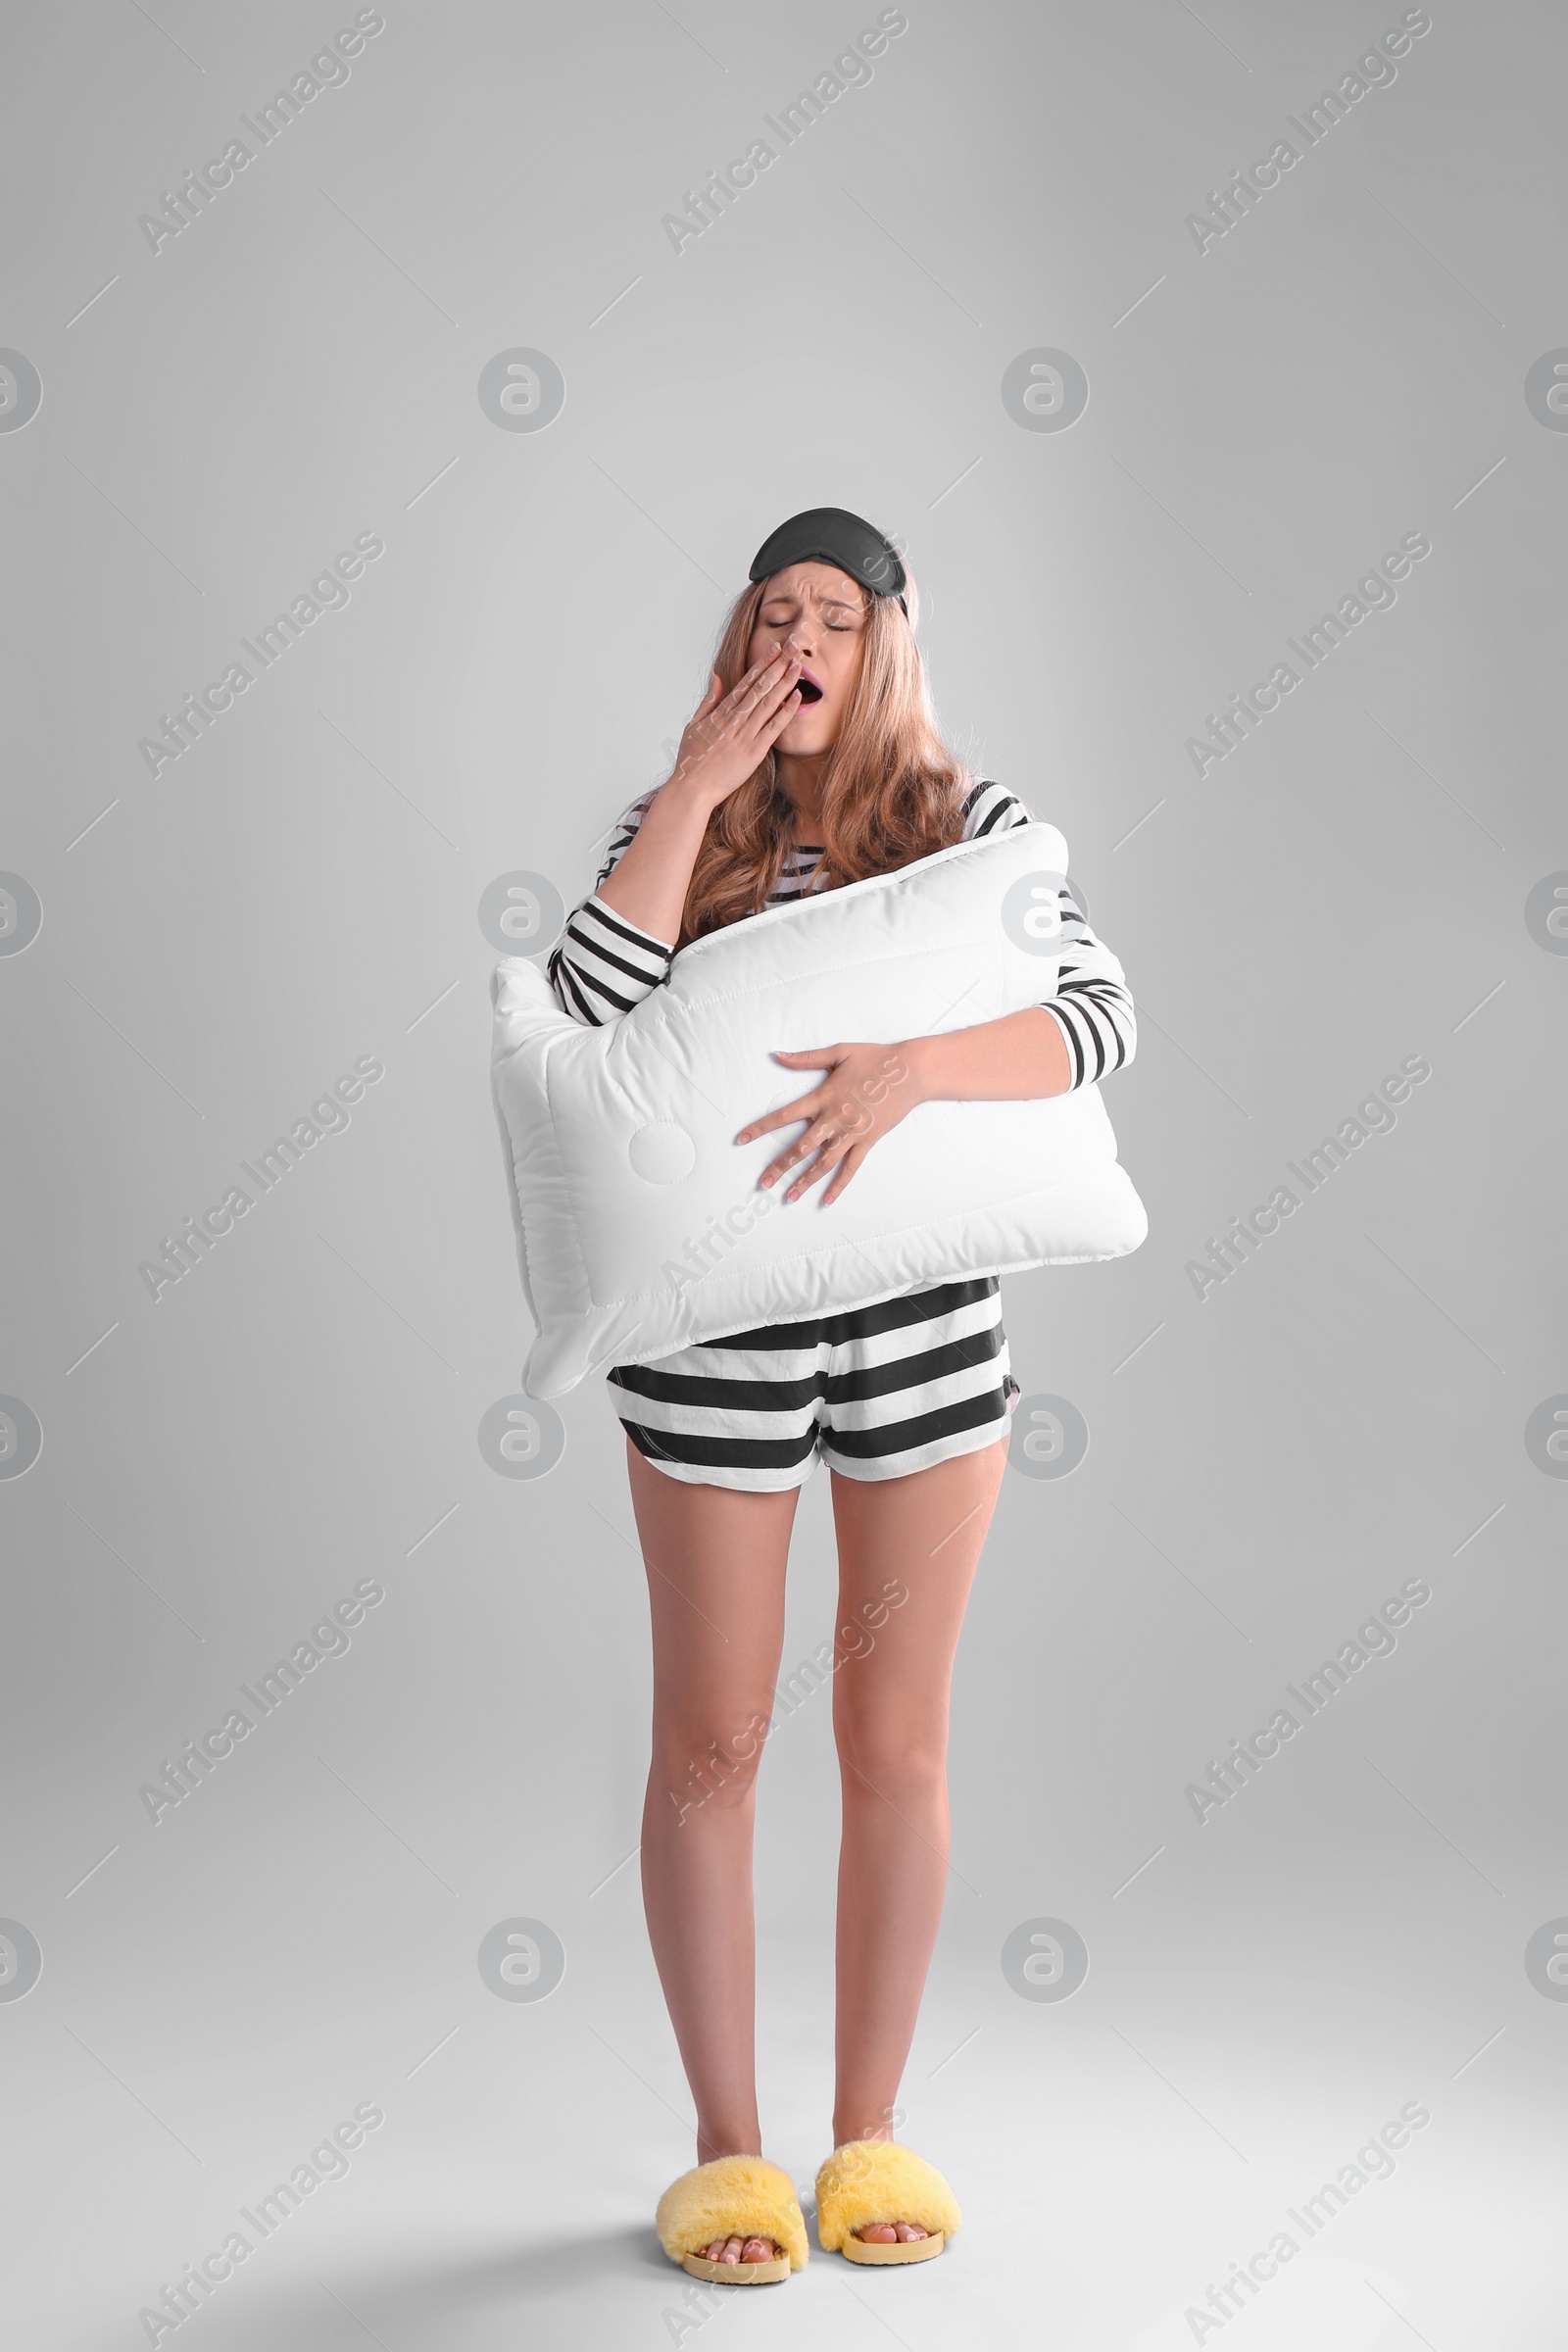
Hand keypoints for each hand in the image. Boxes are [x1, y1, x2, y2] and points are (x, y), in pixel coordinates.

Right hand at [669, 647, 802, 807]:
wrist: (692, 788)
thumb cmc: (692, 760)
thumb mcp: (694, 725)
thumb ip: (708, 700)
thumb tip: (717, 677)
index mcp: (721, 712)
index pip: (746, 681)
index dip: (763, 664)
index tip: (775, 649)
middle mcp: (735, 719)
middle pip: (760, 686)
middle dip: (778, 665)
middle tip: (794, 647)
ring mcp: (745, 734)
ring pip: (769, 702)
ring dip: (785, 682)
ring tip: (799, 665)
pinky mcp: (754, 752)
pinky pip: (774, 728)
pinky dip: (786, 711)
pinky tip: (797, 696)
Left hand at [735, 1042, 925, 1204]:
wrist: (910, 1072)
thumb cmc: (875, 1058)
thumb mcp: (838, 1052)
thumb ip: (805, 1058)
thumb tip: (777, 1055)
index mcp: (823, 1097)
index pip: (784, 1115)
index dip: (761, 1127)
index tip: (741, 1139)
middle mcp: (834, 1119)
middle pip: (800, 1148)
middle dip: (779, 1166)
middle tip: (763, 1183)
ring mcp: (851, 1133)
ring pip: (823, 1163)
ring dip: (804, 1181)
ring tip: (788, 1197)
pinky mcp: (867, 1142)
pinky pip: (850, 1168)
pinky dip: (838, 1185)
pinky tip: (826, 1200)